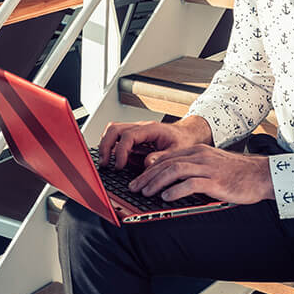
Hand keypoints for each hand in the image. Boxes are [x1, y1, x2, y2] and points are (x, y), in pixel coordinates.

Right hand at [98, 115, 212, 169]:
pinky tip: (113, 159)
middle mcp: (141, 127)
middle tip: (105, 164)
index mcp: (151, 129)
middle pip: (114, 129)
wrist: (188, 134)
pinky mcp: (135, 137)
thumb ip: (162, 157)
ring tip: (105, 162)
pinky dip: (111, 147)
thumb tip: (146, 164)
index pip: (128, 136)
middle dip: (106, 146)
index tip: (120, 166)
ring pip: (113, 131)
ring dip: (106, 145)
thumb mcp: (178, 151)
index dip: (121, 152)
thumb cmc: (184, 141)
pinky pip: (118, 137)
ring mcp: (136, 131)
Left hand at [127, 144, 273, 205]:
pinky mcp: (216, 182)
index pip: (166, 158)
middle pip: (166, 163)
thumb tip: (171, 181)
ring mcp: (208, 168)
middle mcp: (200, 156)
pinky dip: (175, 190)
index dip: (149, 169)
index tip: (137, 180)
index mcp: (198, 152)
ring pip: (174, 171)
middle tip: (134, 188)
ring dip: (156, 182)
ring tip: (145, 193)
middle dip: (147, 176)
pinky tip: (166, 198)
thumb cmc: (237, 174)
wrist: (261, 175)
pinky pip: (191, 184)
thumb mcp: (211, 165)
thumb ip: (193, 169)